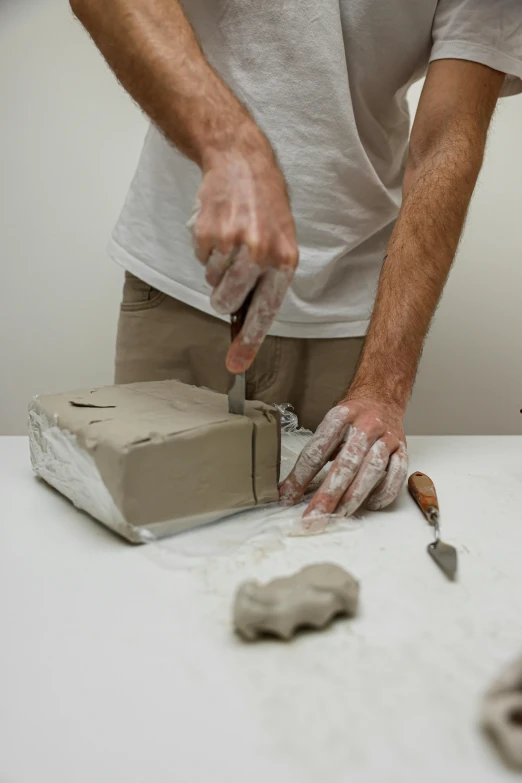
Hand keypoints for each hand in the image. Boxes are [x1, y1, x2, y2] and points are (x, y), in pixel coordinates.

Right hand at [189, 131, 297, 373]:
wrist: (242, 164)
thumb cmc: (265, 207)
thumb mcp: (281, 242)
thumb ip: (267, 281)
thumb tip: (244, 324)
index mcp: (285, 260)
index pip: (265, 311)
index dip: (249, 340)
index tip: (237, 364)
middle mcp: (260, 253)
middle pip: (228, 302)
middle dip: (222, 298)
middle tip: (227, 279)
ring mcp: (232, 243)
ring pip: (212, 282)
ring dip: (215, 270)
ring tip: (230, 241)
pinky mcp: (208, 234)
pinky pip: (200, 261)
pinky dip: (205, 251)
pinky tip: (218, 229)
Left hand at [279, 398, 407, 516]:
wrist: (382, 398)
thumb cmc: (352, 419)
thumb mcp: (330, 427)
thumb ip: (315, 454)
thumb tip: (289, 489)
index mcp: (341, 416)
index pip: (318, 450)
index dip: (301, 476)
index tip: (288, 497)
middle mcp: (366, 425)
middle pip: (346, 462)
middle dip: (329, 493)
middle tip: (315, 515)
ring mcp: (386, 437)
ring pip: (372, 468)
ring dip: (355, 495)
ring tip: (339, 514)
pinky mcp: (402, 449)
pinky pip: (397, 474)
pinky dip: (384, 492)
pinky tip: (370, 504)